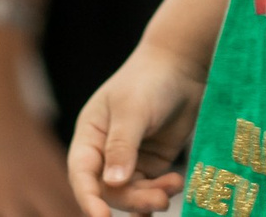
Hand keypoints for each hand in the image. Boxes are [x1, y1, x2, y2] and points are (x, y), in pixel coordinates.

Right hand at [66, 40, 207, 216]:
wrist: (183, 64)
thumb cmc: (150, 80)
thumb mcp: (132, 110)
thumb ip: (122, 147)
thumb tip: (113, 183)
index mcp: (90, 135)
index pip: (82, 174)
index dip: (89, 198)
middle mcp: (106, 151)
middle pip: (110, 190)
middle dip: (133, 199)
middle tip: (160, 201)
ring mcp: (131, 158)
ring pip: (132, 193)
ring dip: (151, 197)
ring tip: (173, 187)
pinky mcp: (153, 161)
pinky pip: (152, 187)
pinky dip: (161, 192)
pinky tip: (175, 187)